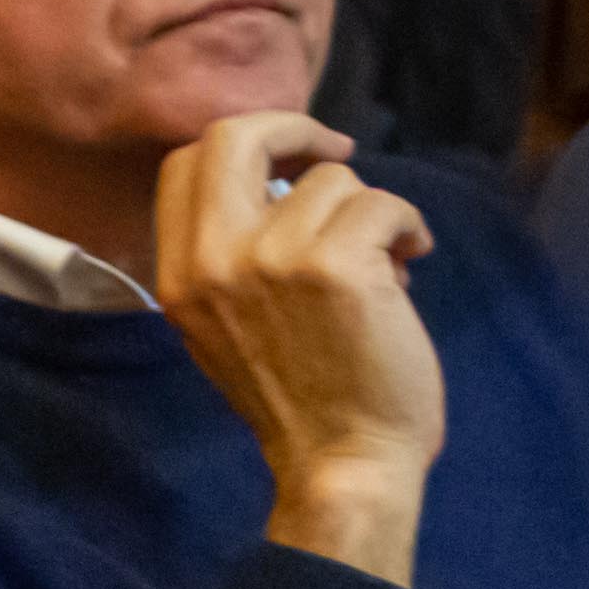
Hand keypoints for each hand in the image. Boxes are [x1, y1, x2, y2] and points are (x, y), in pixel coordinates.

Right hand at [154, 111, 446, 583]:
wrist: (341, 460)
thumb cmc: (297, 398)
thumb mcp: (224, 326)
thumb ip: (228, 256)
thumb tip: (277, 182)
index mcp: (179, 277)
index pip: (184, 166)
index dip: (245, 144)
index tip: (289, 160)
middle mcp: (214, 261)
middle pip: (235, 137)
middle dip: (295, 128)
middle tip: (334, 151)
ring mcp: (272, 261)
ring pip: (333, 180)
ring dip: (371, 214)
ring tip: (382, 264)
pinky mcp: (336, 266)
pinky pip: (383, 205)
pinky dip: (408, 230)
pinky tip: (409, 268)